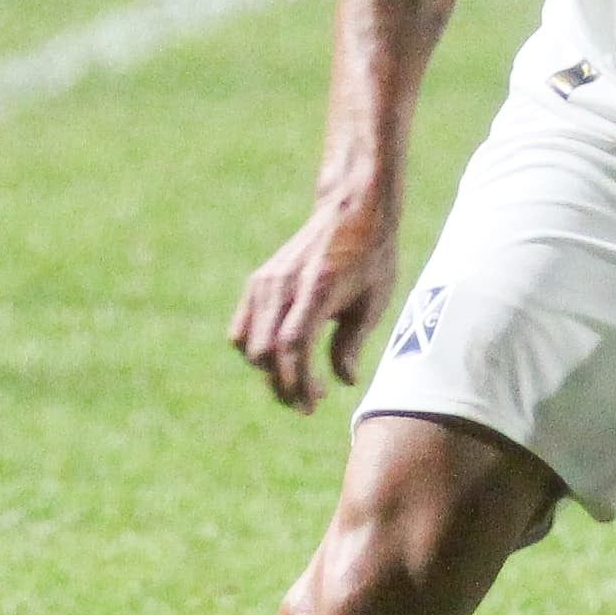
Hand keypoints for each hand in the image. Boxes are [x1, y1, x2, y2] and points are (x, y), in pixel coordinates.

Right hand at [228, 189, 402, 412]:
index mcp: (316, 286)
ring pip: (247, 344)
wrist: (352, 210)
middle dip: (283, 386)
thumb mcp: (373, 301)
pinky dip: (255, 352)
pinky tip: (281, 361)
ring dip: (268, 373)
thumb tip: (343, 381)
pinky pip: (242, 329)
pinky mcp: (258, 282)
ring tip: (297, 385)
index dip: (298, 381)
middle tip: (309, 403)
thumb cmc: (371, 256)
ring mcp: (265, 282)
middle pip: (265, 351)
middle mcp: (283, 284)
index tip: (312, 404)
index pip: (292, 345)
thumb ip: (351, 342)